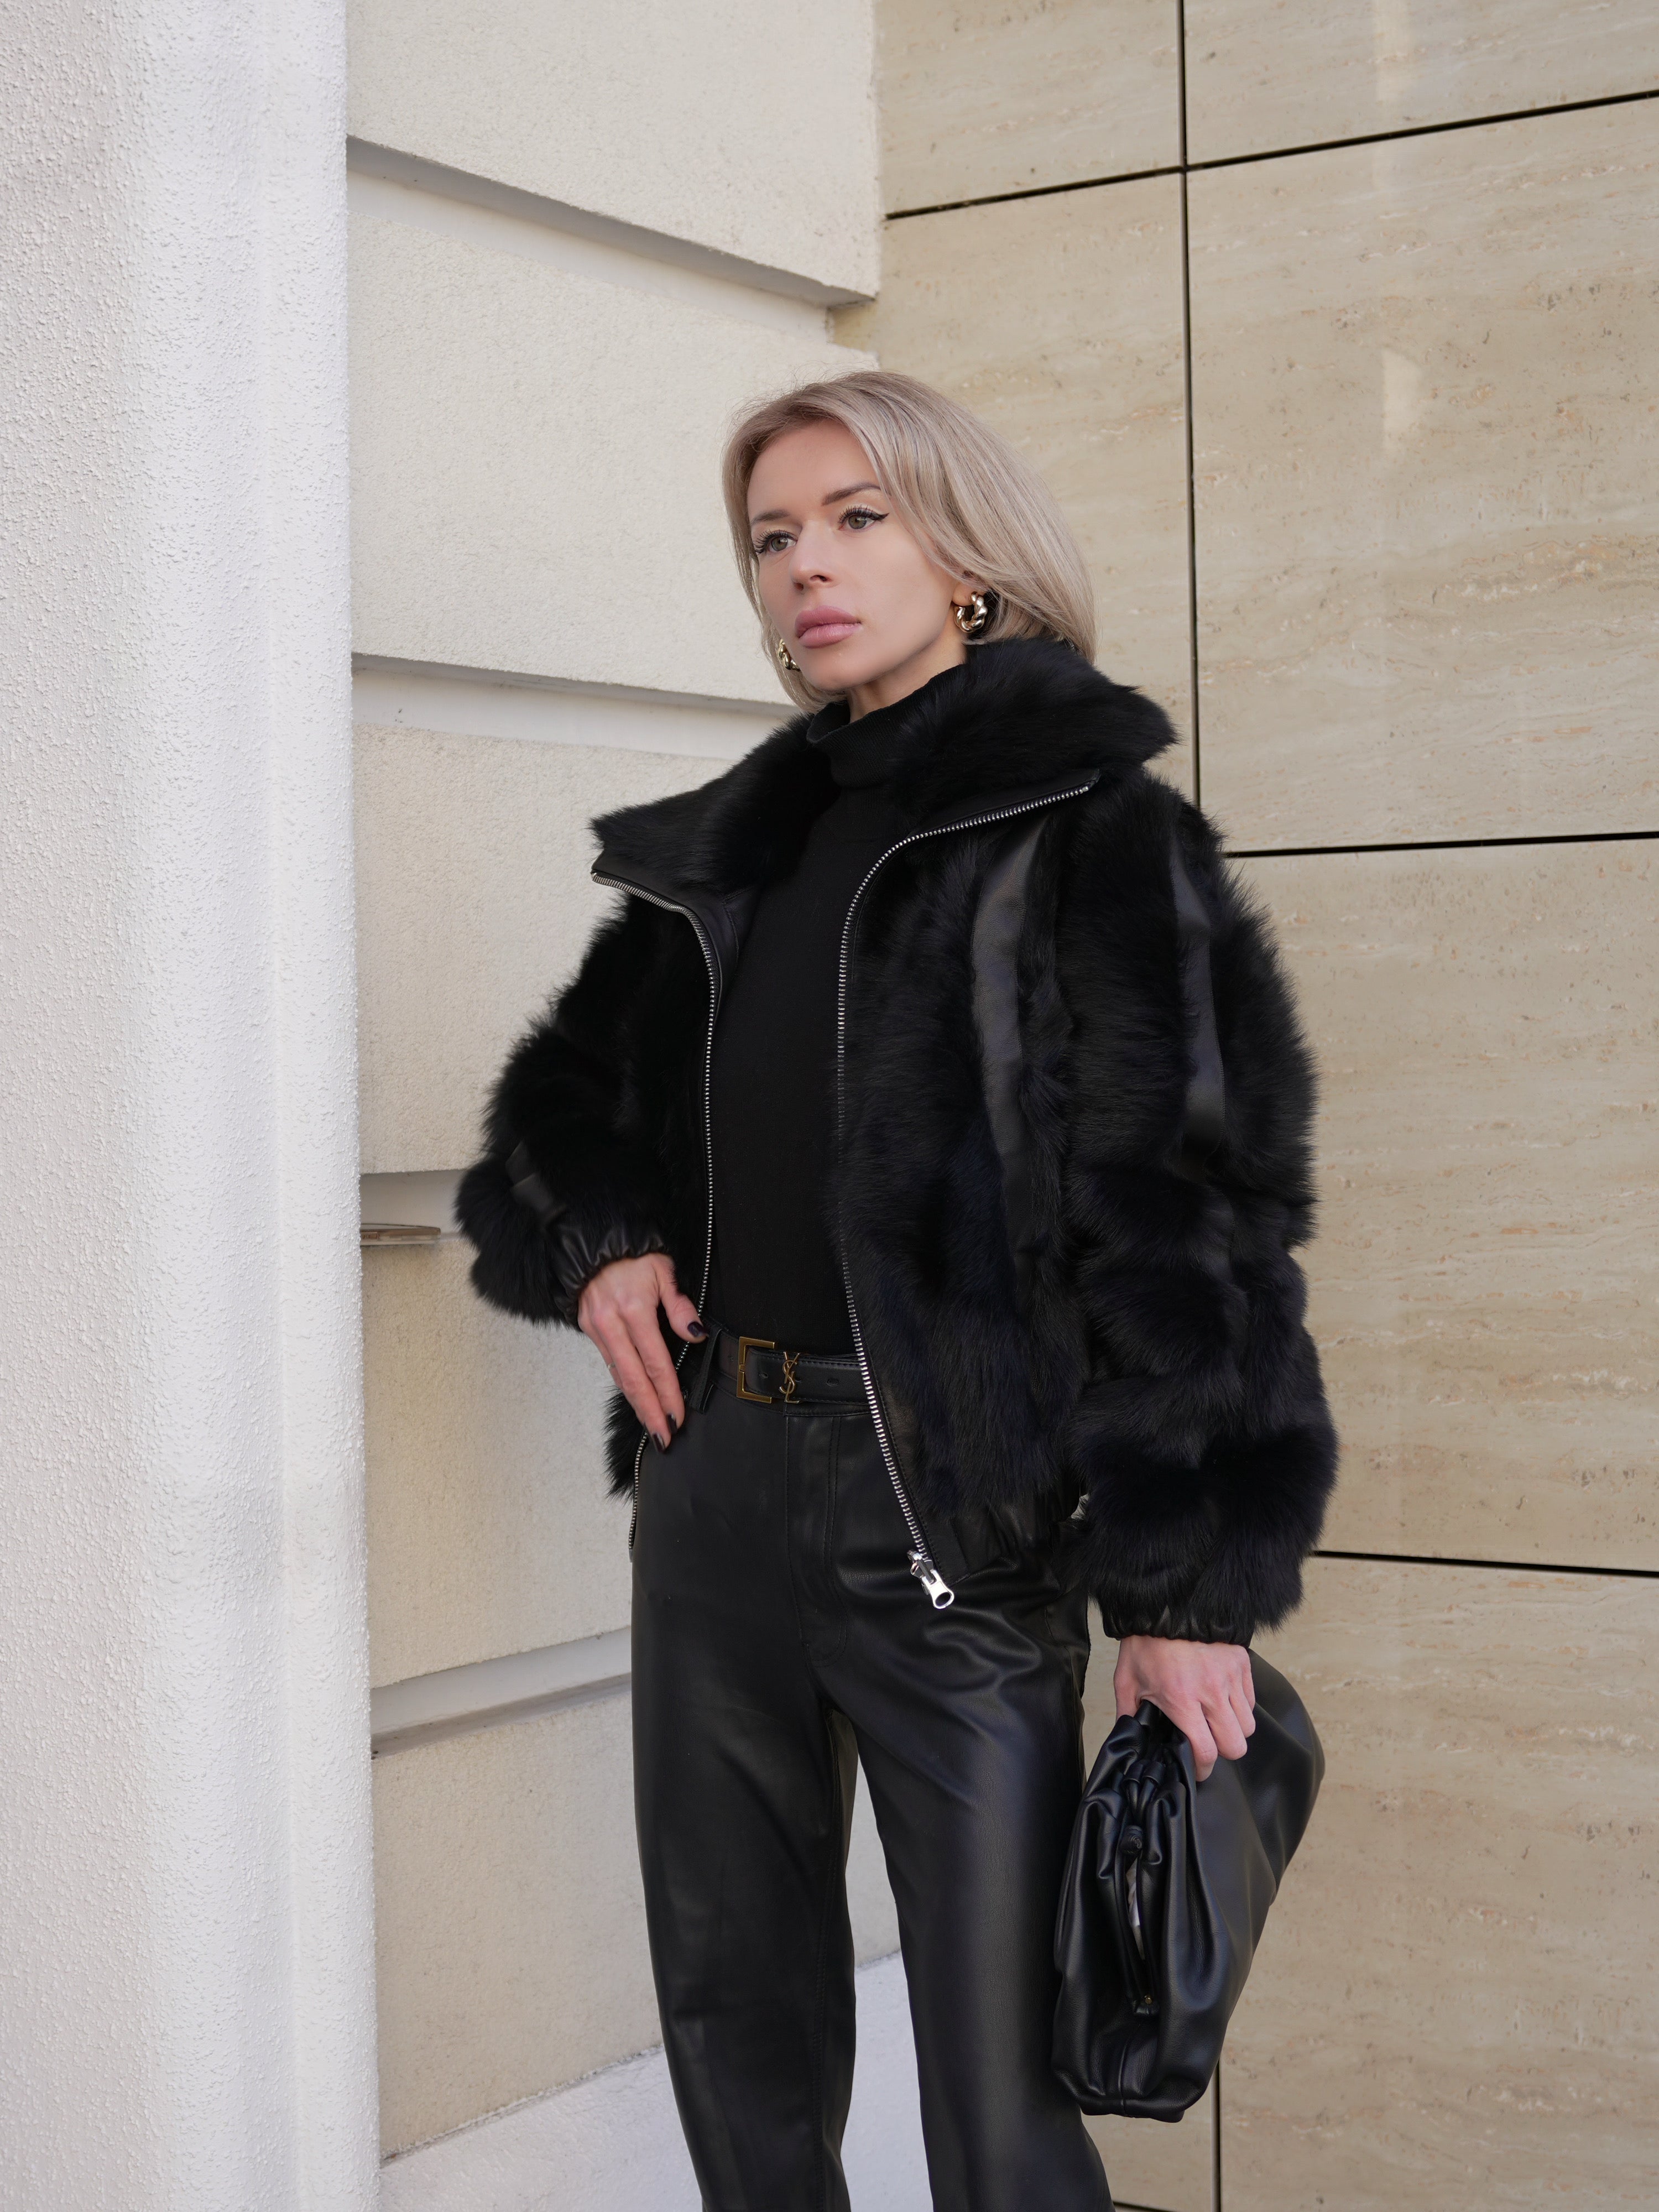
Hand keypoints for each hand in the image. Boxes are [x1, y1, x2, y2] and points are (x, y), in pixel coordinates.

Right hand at [577, 1254, 704, 1450]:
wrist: (591, 1242)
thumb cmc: (633, 1253)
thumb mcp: (663, 1271)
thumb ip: (679, 1307)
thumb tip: (696, 1335)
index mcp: (634, 1309)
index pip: (655, 1362)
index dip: (668, 1393)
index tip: (678, 1416)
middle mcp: (611, 1323)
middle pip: (633, 1379)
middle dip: (650, 1412)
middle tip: (663, 1437)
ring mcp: (596, 1327)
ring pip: (619, 1375)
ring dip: (637, 1403)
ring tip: (653, 1425)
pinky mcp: (588, 1328)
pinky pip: (609, 1362)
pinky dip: (624, 1382)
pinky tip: (636, 1397)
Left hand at [1113, 1635, 1254, 1781]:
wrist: (1167, 1603)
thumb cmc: (1146, 1642)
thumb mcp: (1127, 1680)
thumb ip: (1128, 1713)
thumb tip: (1127, 1737)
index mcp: (1182, 1699)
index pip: (1207, 1751)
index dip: (1203, 1769)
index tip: (1197, 1769)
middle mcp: (1211, 1692)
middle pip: (1236, 1746)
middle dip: (1223, 1752)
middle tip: (1209, 1745)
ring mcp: (1230, 1677)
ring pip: (1248, 1726)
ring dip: (1234, 1731)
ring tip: (1216, 1723)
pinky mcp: (1242, 1664)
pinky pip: (1251, 1702)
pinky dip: (1240, 1708)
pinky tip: (1223, 1702)